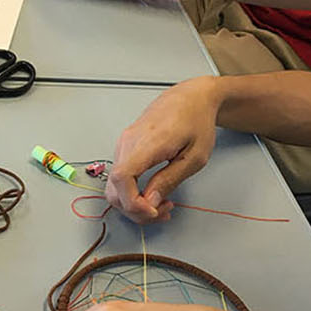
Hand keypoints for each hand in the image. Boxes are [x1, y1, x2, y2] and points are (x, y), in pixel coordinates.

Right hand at [106, 78, 221, 221]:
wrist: (191, 98)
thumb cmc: (196, 121)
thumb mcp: (194, 157)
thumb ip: (169, 180)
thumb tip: (150, 201)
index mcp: (147, 142)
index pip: (122, 178)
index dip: (133, 202)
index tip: (153, 211)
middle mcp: (129, 142)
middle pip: (114, 188)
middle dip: (136, 209)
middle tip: (161, 212)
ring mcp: (124, 144)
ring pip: (115, 186)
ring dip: (134, 203)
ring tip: (160, 205)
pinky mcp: (125, 148)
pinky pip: (121, 177)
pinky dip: (133, 192)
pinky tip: (152, 195)